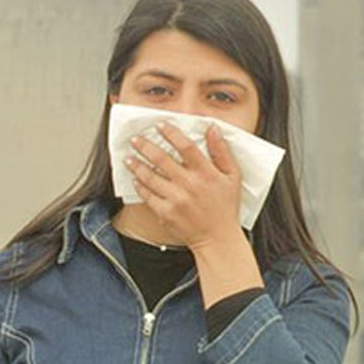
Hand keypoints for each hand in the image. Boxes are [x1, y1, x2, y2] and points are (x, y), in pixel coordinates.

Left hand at [124, 122, 244, 251]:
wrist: (218, 238)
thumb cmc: (226, 207)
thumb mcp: (234, 176)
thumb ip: (222, 151)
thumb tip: (213, 129)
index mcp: (207, 173)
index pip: (186, 146)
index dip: (171, 133)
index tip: (160, 125)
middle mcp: (190, 184)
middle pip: (162, 159)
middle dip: (146, 146)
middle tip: (136, 138)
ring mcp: (176, 199)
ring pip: (151, 176)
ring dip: (137, 165)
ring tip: (129, 157)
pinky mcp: (166, 213)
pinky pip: (148, 195)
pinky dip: (140, 185)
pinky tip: (135, 178)